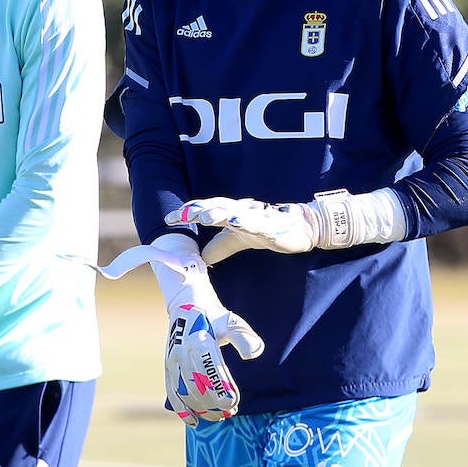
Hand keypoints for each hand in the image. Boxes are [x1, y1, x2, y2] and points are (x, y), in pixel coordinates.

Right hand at [150, 235, 263, 425]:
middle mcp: (183, 351)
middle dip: (214, 403)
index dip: (222, 391)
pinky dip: (182, 410)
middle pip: (198, 387)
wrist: (186, 303)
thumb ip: (244, 337)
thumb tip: (252, 354)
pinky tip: (195, 421)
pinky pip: (172, 392)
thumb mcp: (231, 322)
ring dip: (202, 408)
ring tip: (218, 416)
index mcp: (200, 340)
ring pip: (185, 393)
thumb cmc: (213, 315)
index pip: (211, 372)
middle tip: (230, 411)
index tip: (235, 402)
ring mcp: (172, 360)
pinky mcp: (167, 367)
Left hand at [167, 197, 318, 263]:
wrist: (299, 229)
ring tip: (203, 216)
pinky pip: (258, 222)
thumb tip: (200, 259)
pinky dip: (247, 221)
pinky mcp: (271, 225)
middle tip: (180, 214)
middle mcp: (239, 211)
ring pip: (234, 212)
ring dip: (218, 212)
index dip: (187, 213)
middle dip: (198, 209)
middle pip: (216, 207)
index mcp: (230, 213)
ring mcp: (255, 216)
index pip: (205, 210)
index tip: (169, 219)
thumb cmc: (265, 230)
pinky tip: (237, 221)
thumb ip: (218, 247)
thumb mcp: (237, 240)